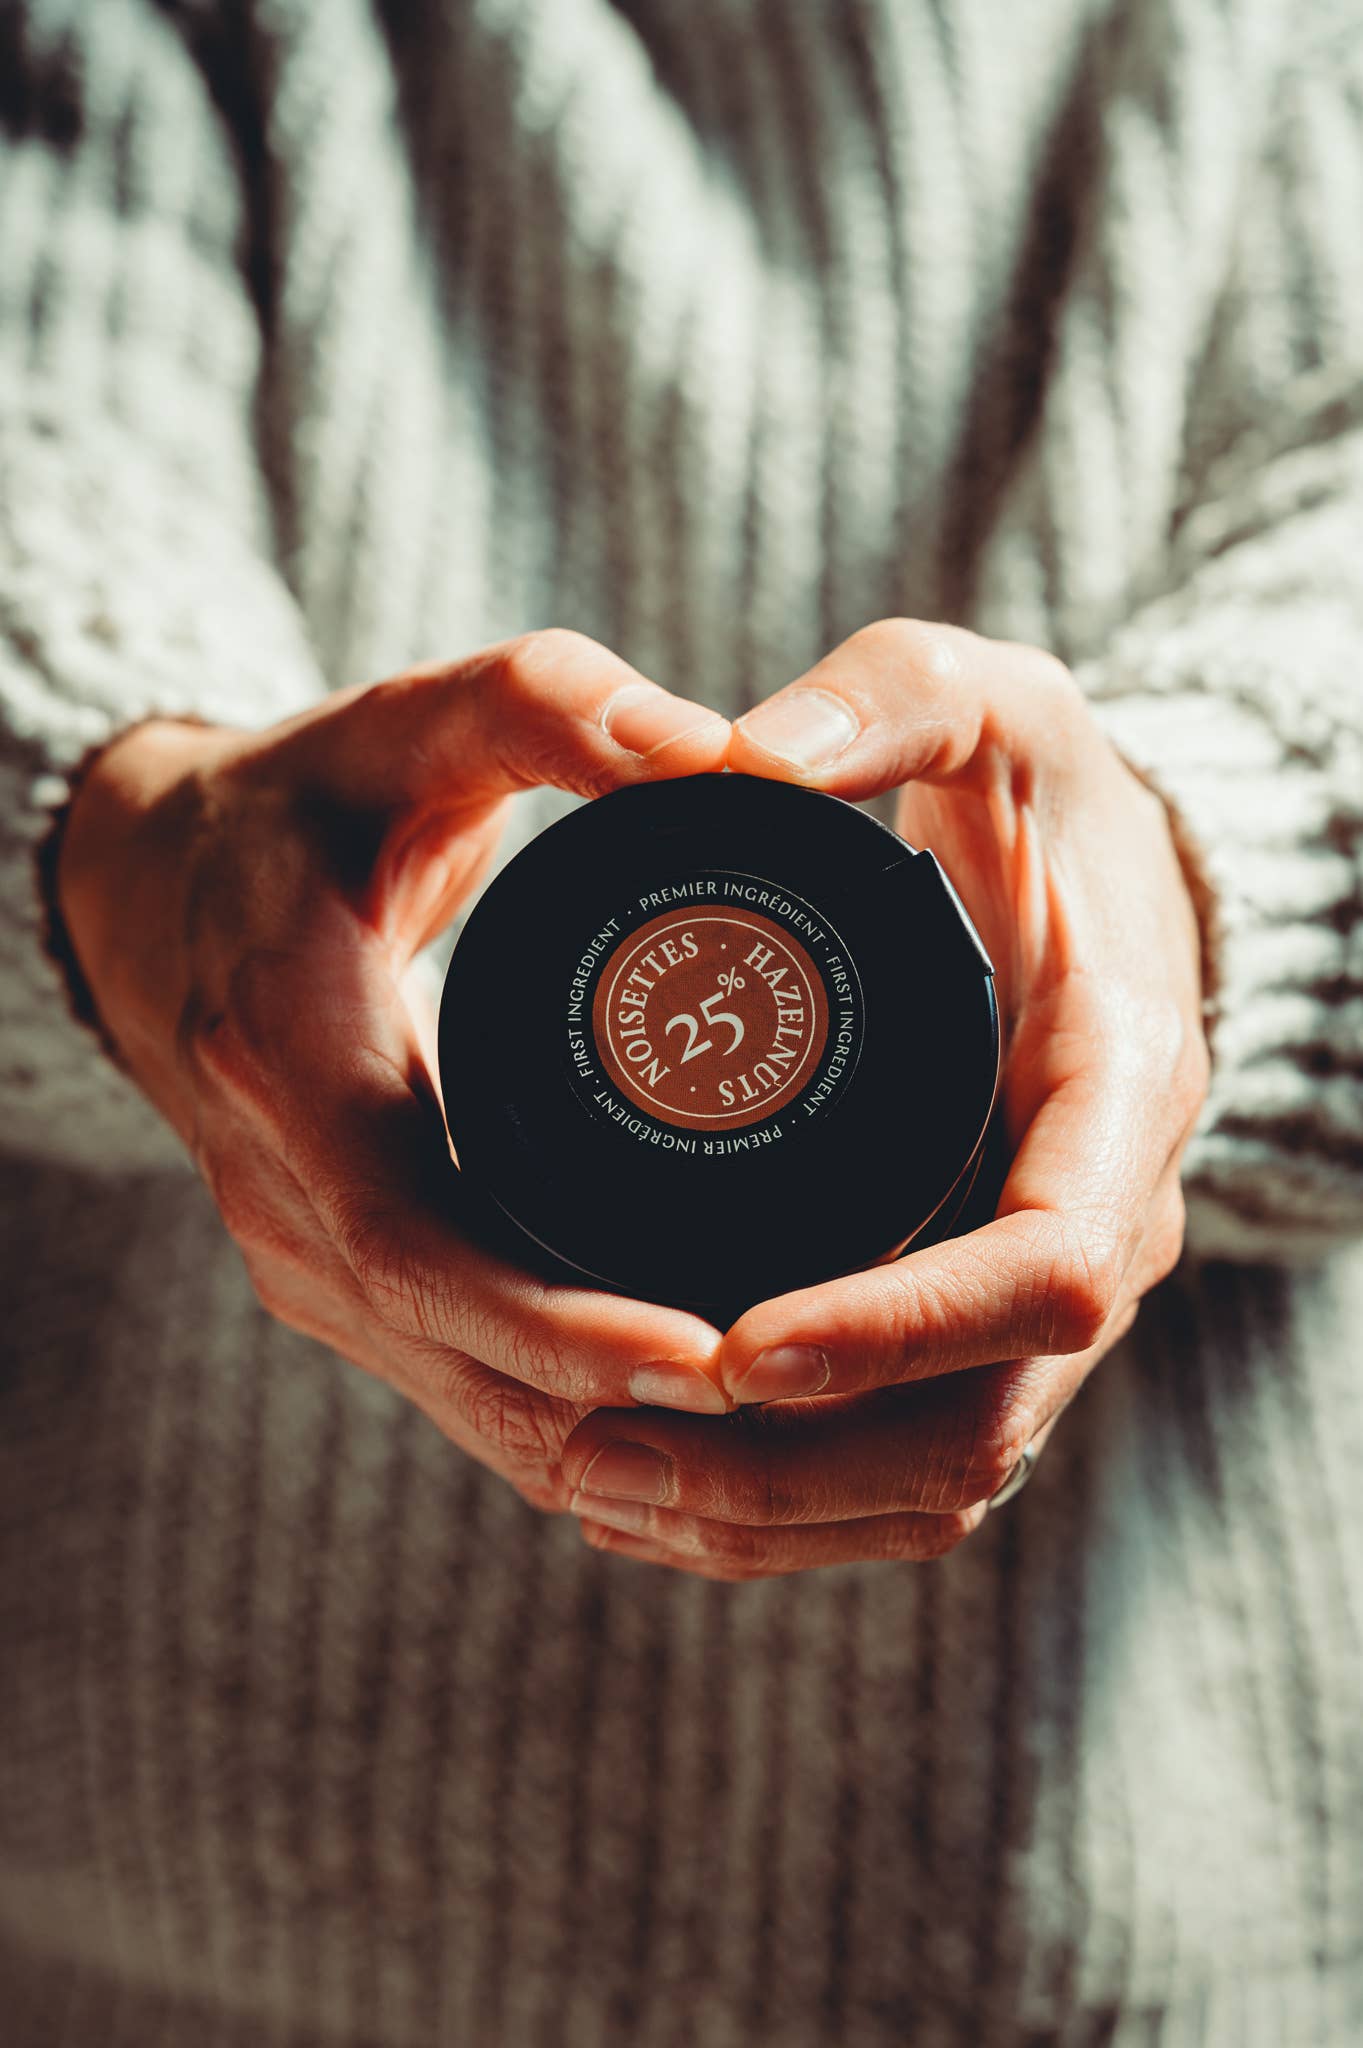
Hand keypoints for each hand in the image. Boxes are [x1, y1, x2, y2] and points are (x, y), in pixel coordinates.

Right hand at [58, 631, 736, 1506]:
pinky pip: (451, 1381)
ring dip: (602, 1435)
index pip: (416, 1242)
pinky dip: (562, 1417)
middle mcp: (276, 1187)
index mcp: (286, 1058)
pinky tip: (680, 1424)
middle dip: (618, 1405)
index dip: (558, 1320)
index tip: (708, 1350)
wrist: (156, 891)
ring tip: (773, 1434)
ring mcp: (295, 1249)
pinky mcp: (329, 1276)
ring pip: (456, 1397)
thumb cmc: (297, 803)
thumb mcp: (407, 725)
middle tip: (795, 1407)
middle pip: (451, 1352)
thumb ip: (544, 704)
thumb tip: (718, 744)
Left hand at [560, 619, 1209, 1575]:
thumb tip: (735, 758)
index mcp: (1123, 1090)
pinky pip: (918, 1463)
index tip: (738, 1341)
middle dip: (797, 1468)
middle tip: (599, 1450)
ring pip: (943, 1477)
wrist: (1114, 875)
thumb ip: (883, 704)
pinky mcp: (994, 1320)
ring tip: (586, 1485)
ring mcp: (1056, 1293)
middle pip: (981, 1423)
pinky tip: (649, 1495)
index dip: (900, 1327)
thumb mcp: (977, 702)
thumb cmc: (1038, 786)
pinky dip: (796, 1507)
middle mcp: (1112, 1220)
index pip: (1047, 1270)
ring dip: (775, 1514)